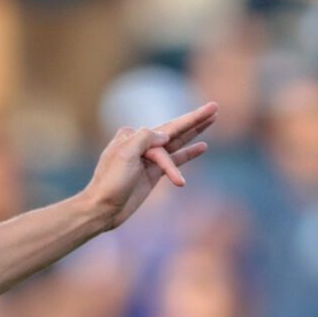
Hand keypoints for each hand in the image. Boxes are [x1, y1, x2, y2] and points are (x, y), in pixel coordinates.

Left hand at [79, 103, 217, 233]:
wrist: (102, 209)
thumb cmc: (110, 181)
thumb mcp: (125, 153)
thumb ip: (146, 138)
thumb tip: (166, 136)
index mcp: (132, 136)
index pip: (165, 130)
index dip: (187, 122)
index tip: (174, 146)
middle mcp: (141, 144)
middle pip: (174, 129)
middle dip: (195, 119)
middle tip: (215, 107)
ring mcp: (148, 160)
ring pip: (177, 142)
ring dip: (195, 132)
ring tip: (213, 119)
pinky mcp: (153, 175)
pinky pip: (175, 160)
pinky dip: (188, 154)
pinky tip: (203, 146)